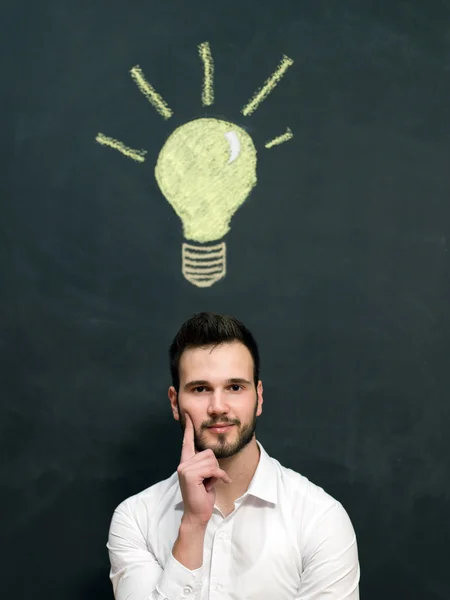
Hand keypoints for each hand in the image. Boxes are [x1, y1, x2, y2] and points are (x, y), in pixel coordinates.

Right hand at [177, 412, 231, 526]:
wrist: (197, 514)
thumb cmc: (202, 496)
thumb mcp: (205, 476)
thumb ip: (204, 464)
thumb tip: (211, 456)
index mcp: (186, 462)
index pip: (187, 441)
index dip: (188, 428)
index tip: (188, 415)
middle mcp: (183, 463)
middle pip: (208, 452)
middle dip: (215, 467)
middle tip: (209, 481)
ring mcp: (185, 468)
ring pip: (211, 460)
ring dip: (215, 473)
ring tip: (208, 484)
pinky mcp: (190, 474)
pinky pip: (212, 469)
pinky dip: (218, 477)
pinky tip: (213, 486)